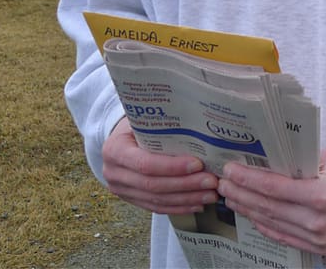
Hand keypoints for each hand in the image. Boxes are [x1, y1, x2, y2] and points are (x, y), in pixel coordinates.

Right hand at [102, 117, 218, 213]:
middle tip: (211, 182)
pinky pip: (156, 208)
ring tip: (209, 195)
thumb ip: (161, 124)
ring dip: (186, 199)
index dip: (172, 166)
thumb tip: (199, 126)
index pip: (145, 163)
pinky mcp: (132, 199)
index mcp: (115, 150)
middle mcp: (114, 173)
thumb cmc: (136, 122)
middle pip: (153, 185)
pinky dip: (178, 207)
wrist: (119, 136)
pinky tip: (197, 204)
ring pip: (157, 200)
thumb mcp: (142, 117)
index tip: (197, 164)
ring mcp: (121, 190)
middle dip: (185, 185)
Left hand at [218, 148, 325, 255]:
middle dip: (241, 193)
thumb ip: (299, 160)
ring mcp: (318, 237)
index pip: (274, 188)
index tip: (230, 170)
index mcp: (321, 194)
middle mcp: (317, 220)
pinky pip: (284, 237)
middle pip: (268, 207)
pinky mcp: (320, 247)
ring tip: (230, 197)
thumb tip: (266, 157)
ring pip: (272, 223)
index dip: (248, 179)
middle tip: (222, 182)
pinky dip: (265, 226)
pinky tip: (251, 215)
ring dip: (247, 210)